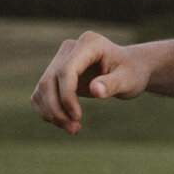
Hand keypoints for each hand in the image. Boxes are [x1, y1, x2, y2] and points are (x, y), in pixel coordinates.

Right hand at [31, 30, 153, 133]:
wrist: (130, 68)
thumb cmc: (132, 73)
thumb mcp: (128, 80)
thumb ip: (112, 84)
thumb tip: (95, 90)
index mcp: (88, 43)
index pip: (66, 71)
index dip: (67, 96)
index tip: (78, 118)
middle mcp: (69, 48)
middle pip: (49, 81)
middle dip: (57, 109)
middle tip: (75, 130)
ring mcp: (60, 59)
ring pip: (42, 88)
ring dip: (52, 113)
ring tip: (73, 129)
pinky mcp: (55, 73)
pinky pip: (41, 93)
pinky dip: (48, 110)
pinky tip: (64, 123)